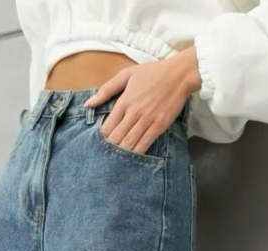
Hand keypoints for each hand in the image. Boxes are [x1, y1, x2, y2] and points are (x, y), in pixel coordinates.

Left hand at [84, 47, 200, 154]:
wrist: (179, 74)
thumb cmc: (153, 72)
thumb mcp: (127, 74)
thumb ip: (107, 89)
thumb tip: (88, 104)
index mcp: (124, 101)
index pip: (108, 126)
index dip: (102, 137)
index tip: (101, 143)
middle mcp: (134, 112)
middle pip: (117, 137)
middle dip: (110, 148)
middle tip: (106, 155)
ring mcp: (147, 120)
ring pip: (130, 142)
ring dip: (122, 152)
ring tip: (116, 160)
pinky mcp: (159, 126)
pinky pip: (145, 143)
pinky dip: (137, 152)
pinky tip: (132, 157)